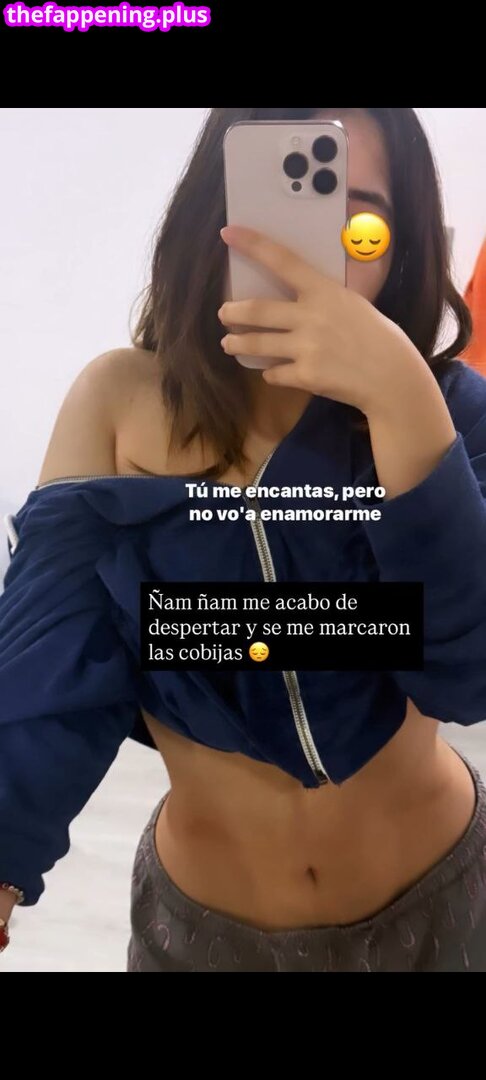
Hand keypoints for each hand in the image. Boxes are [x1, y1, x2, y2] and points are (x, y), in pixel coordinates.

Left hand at [218, 225, 425, 419]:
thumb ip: (320, 299)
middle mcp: (312, 316)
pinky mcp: (306, 376)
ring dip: (236, 344)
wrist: (392, 377)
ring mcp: (307, 347)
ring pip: (256, 345)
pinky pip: (274, 373)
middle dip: (231, 313)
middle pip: (255, 310)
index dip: (252, 245)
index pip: (282, 261)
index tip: (228, 233)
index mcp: (324, 291)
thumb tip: (290, 299)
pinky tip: (273, 371)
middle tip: (223, 314)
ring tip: (229, 344)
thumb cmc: (376, 337)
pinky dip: (270, 372)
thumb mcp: (351, 304)